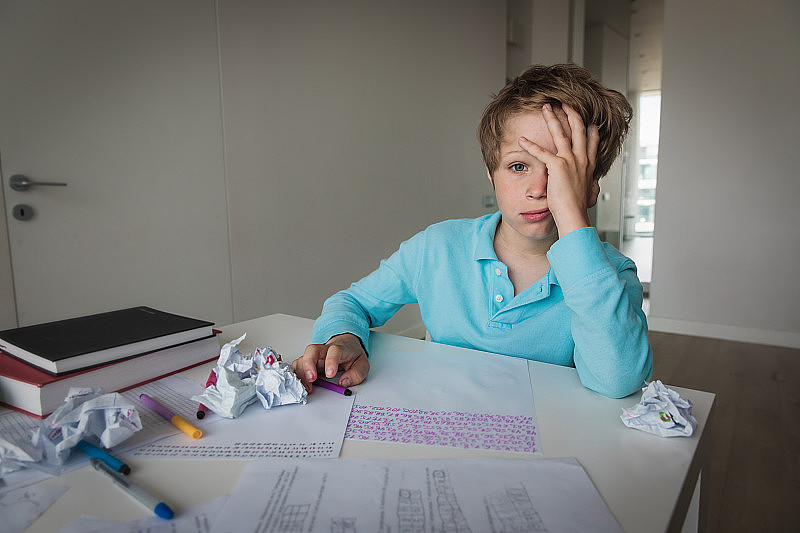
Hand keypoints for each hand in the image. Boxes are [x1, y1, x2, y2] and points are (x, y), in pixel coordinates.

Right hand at [291, 333, 368, 392]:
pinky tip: (300, 384)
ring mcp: (314, 356)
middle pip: (311, 351)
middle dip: (309, 365)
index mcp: (339, 348)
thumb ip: (356, 373)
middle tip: (311, 379)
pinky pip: (297, 366)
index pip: (334, 351)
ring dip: (301, 373)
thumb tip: (343, 383)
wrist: (345, 344)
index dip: (331, 361)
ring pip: (302, 359)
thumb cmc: (351, 354)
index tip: (330, 374)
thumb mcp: (362, 363)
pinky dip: (296, 375)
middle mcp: (323, 350)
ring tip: (307, 387)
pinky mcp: (307, 362)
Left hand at [518, 103, 599, 235]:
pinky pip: (541, 152)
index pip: (592, 140)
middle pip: (578, 129)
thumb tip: (592, 187)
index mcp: (588, 165)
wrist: (574, 216)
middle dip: (570, 113)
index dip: (589, 127)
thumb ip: (589, 186)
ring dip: (551, 118)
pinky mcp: (557, 167)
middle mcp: (582, 160)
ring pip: (561, 133)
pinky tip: (522, 140)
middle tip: (564, 102)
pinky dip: (530, 145)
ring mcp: (571, 161)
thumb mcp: (587, 194)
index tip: (587, 119)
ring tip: (544, 107)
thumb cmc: (577, 209)